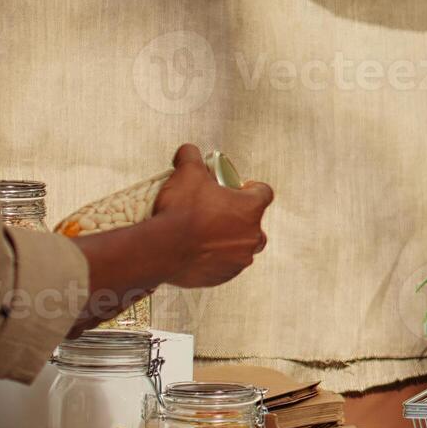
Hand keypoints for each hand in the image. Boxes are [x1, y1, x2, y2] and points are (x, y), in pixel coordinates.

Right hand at [151, 144, 274, 288]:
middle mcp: (252, 237)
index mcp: (251, 209)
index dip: (252, 188)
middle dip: (241, 218)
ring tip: (205, 234)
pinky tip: (197, 252)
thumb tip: (189, 151)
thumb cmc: (181, 209)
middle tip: (218, 212)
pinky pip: (224, 266)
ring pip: (240, 248)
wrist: (162, 249)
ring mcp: (238, 260)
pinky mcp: (222, 277)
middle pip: (255, 224)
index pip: (264, 193)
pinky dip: (215, 259)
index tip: (238, 187)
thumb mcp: (186, 173)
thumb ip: (191, 156)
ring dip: (229, 241)